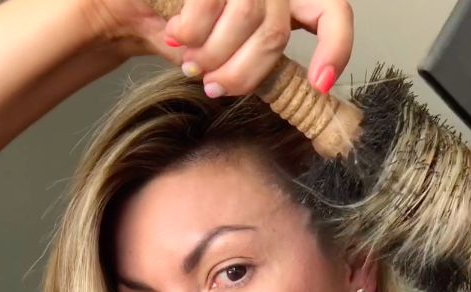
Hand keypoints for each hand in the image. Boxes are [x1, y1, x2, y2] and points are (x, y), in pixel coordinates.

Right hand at [82, 0, 353, 96]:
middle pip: (277, 30)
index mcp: (289, 1)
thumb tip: (303, 101)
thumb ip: (267, 69)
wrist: (136, 8)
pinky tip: (177, 37)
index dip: (335, 49)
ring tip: (193, 63)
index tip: (320, 85)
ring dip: (215, 53)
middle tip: (216, 87)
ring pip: (250, 15)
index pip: (333, 13)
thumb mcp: (235, 58)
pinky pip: (211, 3)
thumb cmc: (189, 37)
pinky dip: (192, 30)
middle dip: (244, 72)